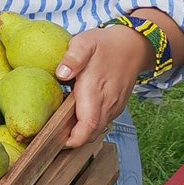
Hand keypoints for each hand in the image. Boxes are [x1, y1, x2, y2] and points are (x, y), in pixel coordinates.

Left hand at [56, 25, 150, 145]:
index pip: (88, 125)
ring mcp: (114, 106)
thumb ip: (72, 57)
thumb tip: (61, 73)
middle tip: (50, 137)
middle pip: (91, 133)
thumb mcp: (85, 42)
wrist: (133, 46)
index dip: (74, 139)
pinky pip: (102, 122)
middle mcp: (107, 103)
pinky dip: (88, 126)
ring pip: (97, 129)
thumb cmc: (105, 44)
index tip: (56, 141)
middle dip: (72, 140)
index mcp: (96, 91)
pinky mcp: (116, 106)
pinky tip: (73, 118)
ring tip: (58, 129)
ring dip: (80, 133)